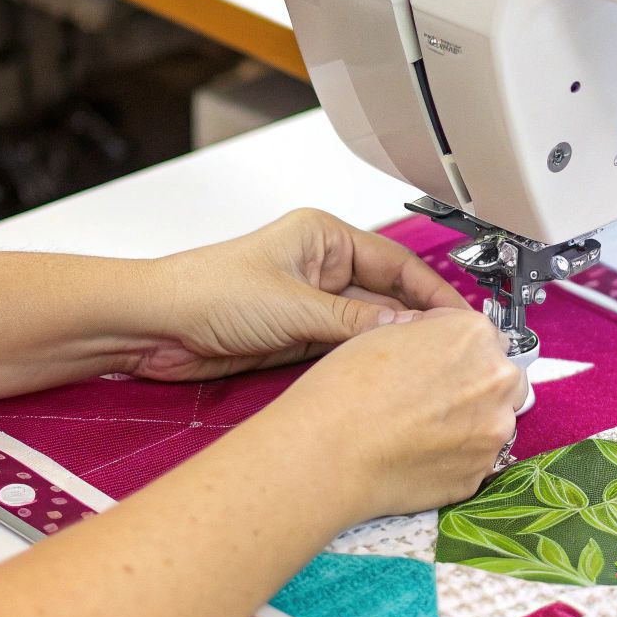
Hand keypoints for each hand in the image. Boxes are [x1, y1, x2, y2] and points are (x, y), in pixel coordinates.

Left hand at [128, 209, 471, 380]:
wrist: (154, 326)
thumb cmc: (205, 290)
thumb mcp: (294, 306)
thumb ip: (356, 324)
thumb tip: (409, 333)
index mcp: (324, 238)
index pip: (398, 264)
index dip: (433, 294)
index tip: (462, 321)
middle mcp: (322, 269)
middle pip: (389, 298)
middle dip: (418, 325)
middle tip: (453, 352)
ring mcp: (311, 306)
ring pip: (370, 329)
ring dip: (392, 349)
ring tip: (427, 370)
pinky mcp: (297, 339)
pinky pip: (345, 351)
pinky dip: (364, 364)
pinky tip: (386, 378)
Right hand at [255, 308, 525, 521]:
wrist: (331, 451)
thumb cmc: (347, 389)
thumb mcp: (386, 332)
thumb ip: (430, 333)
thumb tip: (439, 338)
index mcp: (474, 335)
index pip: (487, 337)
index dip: (461, 350)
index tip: (443, 363)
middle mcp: (496, 380)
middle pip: (503, 378)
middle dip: (479, 385)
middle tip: (437, 397)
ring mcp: (493, 431)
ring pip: (495, 420)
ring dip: (472, 422)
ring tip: (423, 429)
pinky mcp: (480, 472)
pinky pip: (477, 458)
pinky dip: (458, 456)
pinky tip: (421, 453)